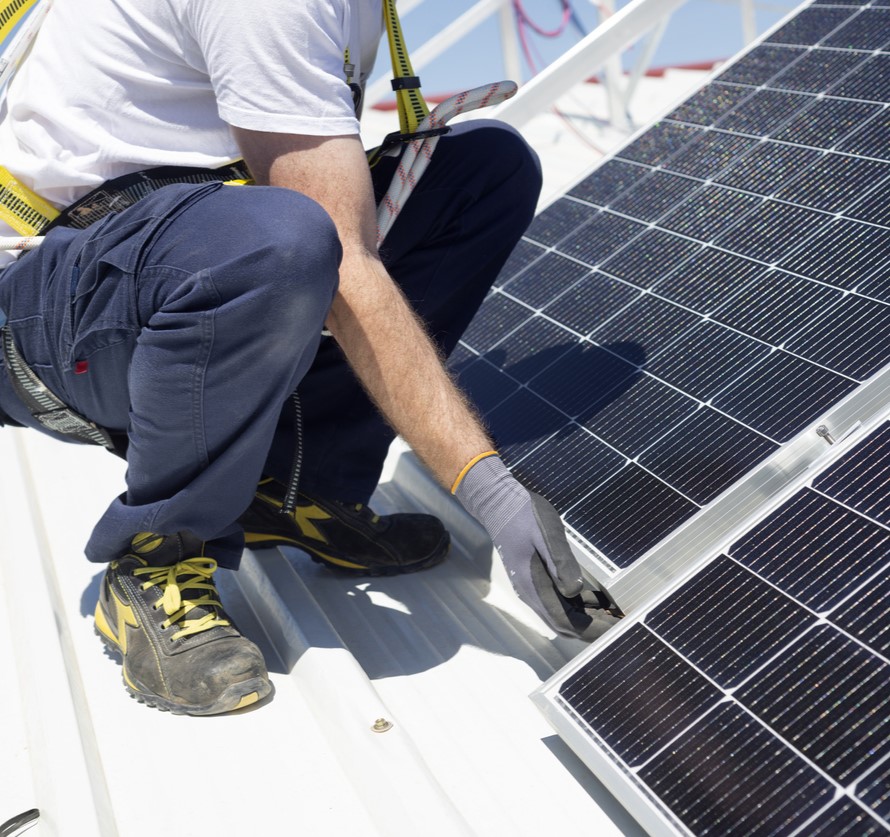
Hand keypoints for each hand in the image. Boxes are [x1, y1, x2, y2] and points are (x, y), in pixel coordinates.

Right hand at [453, 453, 621, 639]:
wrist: (498, 503)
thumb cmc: (523, 515)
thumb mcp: (545, 533)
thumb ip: (561, 562)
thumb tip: (575, 591)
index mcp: (534, 587)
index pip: (566, 622)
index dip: (593, 629)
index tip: (619, 627)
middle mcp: (532, 594)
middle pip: (565, 626)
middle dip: (594, 629)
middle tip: (623, 623)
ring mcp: (533, 588)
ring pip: (563, 616)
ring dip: (588, 619)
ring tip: (616, 613)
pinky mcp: (536, 580)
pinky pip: (560, 602)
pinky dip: (580, 606)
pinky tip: (597, 598)